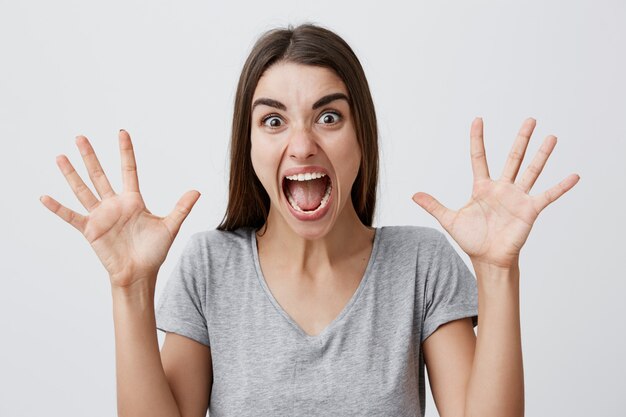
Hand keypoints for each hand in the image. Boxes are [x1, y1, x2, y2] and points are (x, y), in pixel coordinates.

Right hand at [40, 130, 200, 287]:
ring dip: (71, 174)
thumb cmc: (154, 252)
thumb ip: (181, 208)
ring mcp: (100, 216)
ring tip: (60, 157)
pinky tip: (44, 197)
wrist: (140, 274)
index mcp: (133, 200)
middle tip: (80, 137)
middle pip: (100, 175)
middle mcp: (114, 205)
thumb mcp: (170, 226)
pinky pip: (71, 216)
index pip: (128, 170)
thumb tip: (197, 190)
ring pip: (83, 190)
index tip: (121, 133)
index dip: (125, 152)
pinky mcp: (90, 230)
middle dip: (91, 156)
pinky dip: (58, 208)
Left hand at [412, 117, 579, 268]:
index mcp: (482, 187)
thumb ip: (433, 205)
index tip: (478, 119)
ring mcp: (517, 197)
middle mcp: (502, 188)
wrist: (488, 259)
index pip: (479, 157)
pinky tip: (574, 176)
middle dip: (521, 139)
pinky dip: (560, 187)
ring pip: (531, 171)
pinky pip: (547, 195)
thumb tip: (413, 194)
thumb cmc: (472, 240)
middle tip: (530, 119)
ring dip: (542, 154)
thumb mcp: (450, 220)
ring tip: (551, 137)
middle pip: (513, 158)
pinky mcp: (529, 209)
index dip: (478, 139)